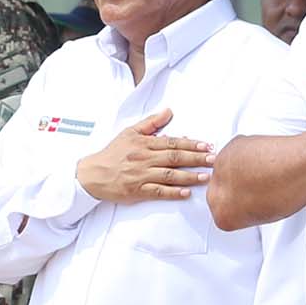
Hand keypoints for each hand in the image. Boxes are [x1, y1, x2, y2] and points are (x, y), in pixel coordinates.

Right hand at [78, 108, 213, 203]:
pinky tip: (186, 193)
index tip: (207, 145)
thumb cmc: (113, 153)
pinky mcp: (137, 191)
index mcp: (143, 144)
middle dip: (196, 158)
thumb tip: (169, 111)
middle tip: (213, 159)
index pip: (171, 143)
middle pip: (174, 158)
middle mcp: (143, 159)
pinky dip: (173, 193)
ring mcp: (141, 175)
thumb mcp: (129, 133)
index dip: (190, 144)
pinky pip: (158, 192)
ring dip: (189, 176)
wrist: (92, 174)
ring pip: (169, 175)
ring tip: (206, 177)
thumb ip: (151, 123)